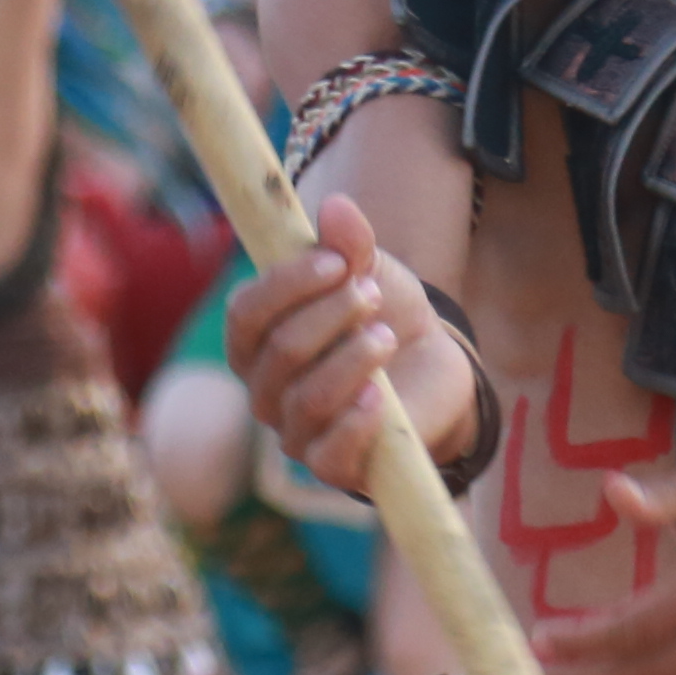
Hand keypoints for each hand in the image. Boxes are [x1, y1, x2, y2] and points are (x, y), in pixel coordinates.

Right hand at [229, 191, 465, 489]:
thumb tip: (335, 206)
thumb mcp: (370, 269)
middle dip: (331, 316)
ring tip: (388, 335)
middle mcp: (264, 388)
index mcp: (255, 339)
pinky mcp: (331, 467)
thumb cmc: (381, 313)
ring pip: (309, 399)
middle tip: (371, 294)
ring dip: (353, 360)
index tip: (335, 260)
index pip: (246, 313)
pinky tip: (380, 397)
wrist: (429, 367)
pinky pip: (329, 456)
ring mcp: (294, 432)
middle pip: (280, 352)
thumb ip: (350, 242)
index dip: (286, 285)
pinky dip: (356, 423)